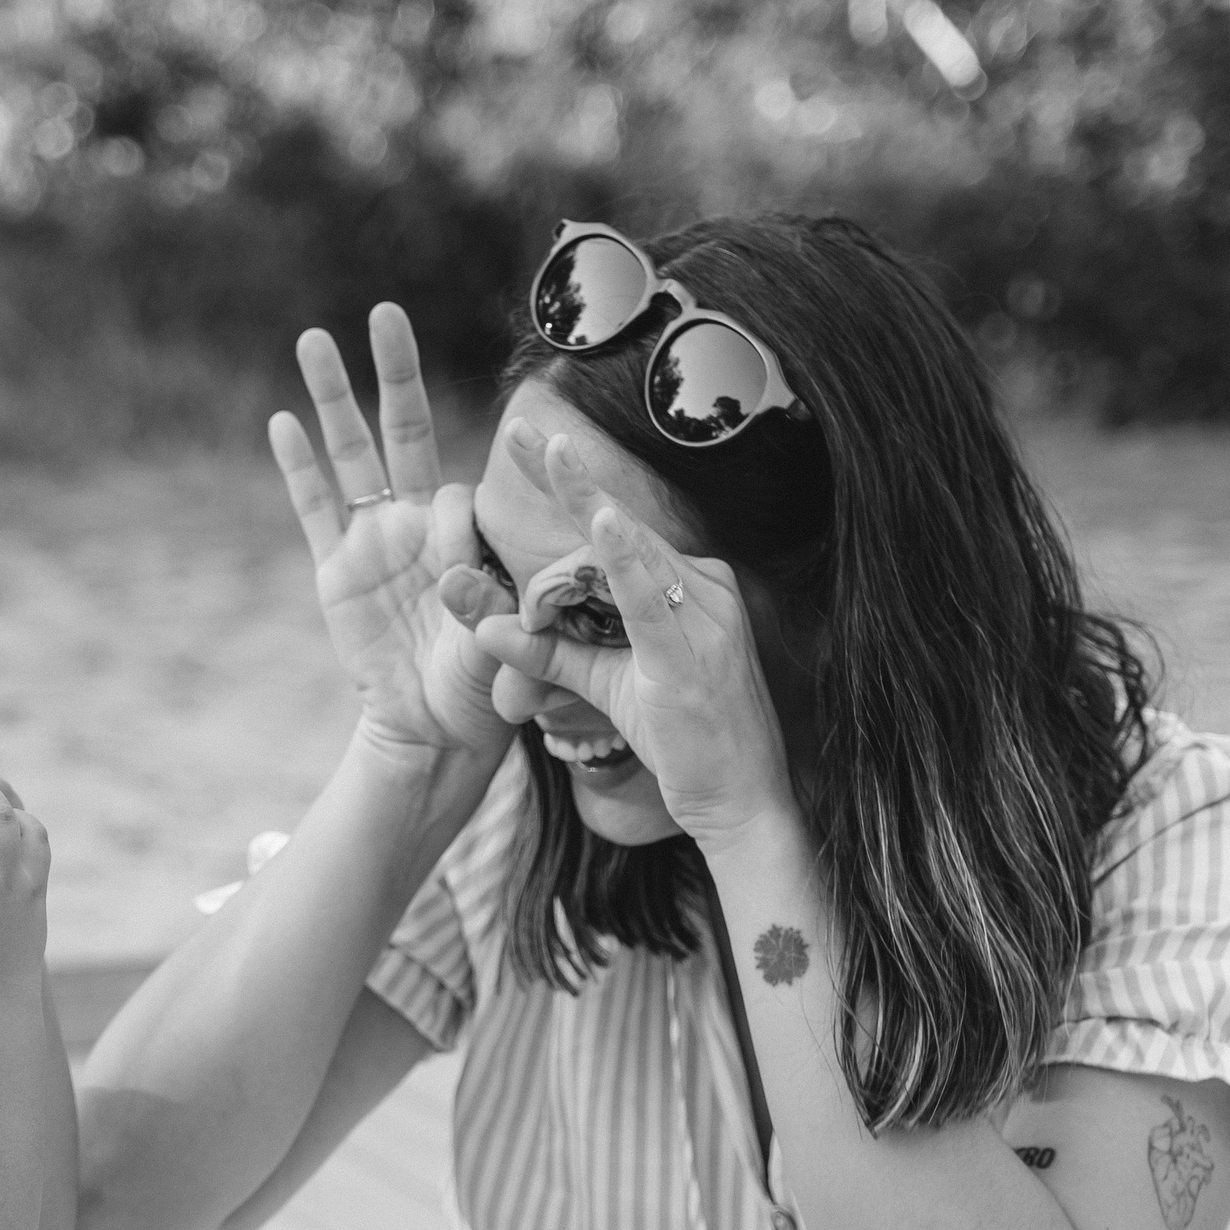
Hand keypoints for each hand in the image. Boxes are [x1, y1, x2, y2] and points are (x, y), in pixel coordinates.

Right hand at [269, 305, 517, 761]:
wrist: (437, 730)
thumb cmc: (487, 687)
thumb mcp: (506, 643)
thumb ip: (493, 607)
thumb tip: (457, 573)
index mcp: (466, 533)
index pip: (459, 499)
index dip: (458, 534)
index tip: (460, 584)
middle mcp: (416, 522)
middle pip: (403, 429)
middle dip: (395, 372)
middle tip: (386, 312)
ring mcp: (372, 540)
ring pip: (350, 454)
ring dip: (334, 398)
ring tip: (314, 338)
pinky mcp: (334, 569)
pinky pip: (313, 509)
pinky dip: (298, 467)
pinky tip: (283, 420)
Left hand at [459, 429, 795, 852]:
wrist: (743, 803)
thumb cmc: (684, 744)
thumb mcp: (603, 688)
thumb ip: (547, 656)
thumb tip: (486, 625)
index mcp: (686, 587)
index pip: (615, 537)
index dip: (572, 494)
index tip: (536, 445)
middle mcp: (701, 586)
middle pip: (619, 527)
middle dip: (568, 476)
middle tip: (526, 426)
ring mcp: (703, 615)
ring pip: (624, 553)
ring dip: (581, 501)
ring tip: (549, 447)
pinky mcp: (691, 653)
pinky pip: (651, 596)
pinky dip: (624, 558)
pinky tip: (600, 522)